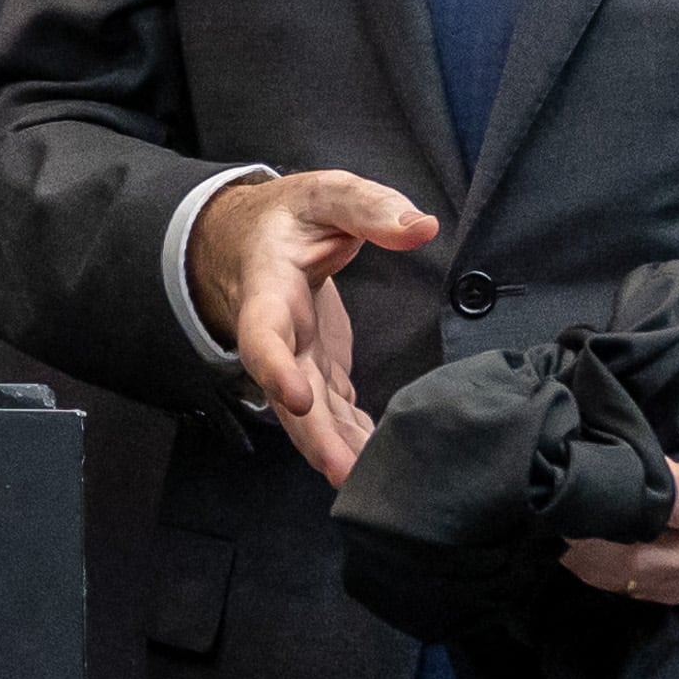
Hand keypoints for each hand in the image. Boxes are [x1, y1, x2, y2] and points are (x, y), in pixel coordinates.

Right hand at [188, 170, 436, 483]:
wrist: (256, 237)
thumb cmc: (290, 215)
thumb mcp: (326, 194)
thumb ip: (370, 208)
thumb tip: (421, 226)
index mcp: (269, 289)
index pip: (262, 335)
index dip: (274, 369)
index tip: (298, 397)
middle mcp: (279, 336)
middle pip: (289, 396)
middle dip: (316, 436)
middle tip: (346, 473)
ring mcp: (299, 358)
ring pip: (313, 415)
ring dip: (339, 449)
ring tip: (372, 484)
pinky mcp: (319, 369)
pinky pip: (334, 412)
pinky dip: (353, 438)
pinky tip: (377, 463)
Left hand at [560, 394, 678, 605]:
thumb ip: (669, 413)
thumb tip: (596, 402)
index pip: (666, 499)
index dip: (615, 487)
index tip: (576, 464)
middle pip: (637, 555)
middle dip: (582, 534)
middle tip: (542, 504)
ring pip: (629, 580)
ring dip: (583, 557)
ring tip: (548, 524)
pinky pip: (635, 590)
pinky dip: (598, 570)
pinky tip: (573, 544)